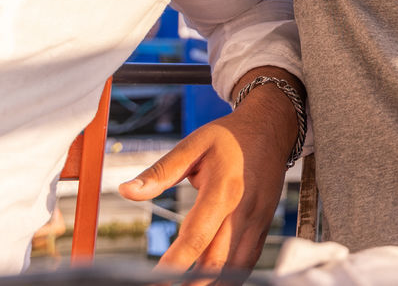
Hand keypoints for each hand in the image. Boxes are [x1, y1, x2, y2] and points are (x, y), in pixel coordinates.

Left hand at [118, 83, 297, 275]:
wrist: (271, 128)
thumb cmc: (228, 138)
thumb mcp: (192, 145)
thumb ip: (160, 172)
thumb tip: (126, 191)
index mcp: (222, 190)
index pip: (196, 237)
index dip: (174, 265)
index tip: (154, 283)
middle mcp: (243, 210)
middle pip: (216, 262)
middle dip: (191, 285)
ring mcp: (258, 221)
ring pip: (235, 268)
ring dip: (211, 284)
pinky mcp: (264, 226)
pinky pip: (248, 262)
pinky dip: (230, 277)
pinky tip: (210, 282)